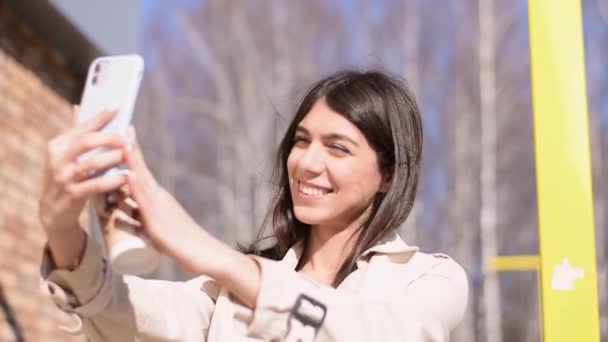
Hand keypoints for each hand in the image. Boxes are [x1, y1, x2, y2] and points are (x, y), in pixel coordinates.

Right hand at [39, 106, 129, 236]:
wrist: (53, 210)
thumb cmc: (66, 176)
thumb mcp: (66, 155)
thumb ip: (76, 133)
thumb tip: (79, 106)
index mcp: (57, 145)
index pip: (81, 127)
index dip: (100, 117)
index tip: (117, 106)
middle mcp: (57, 160)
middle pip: (87, 142)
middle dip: (110, 138)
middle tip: (128, 138)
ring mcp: (63, 178)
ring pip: (93, 164)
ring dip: (114, 158)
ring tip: (130, 156)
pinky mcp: (72, 195)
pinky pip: (96, 185)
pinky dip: (113, 180)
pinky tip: (126, 176)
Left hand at [123, 127, 260, 305]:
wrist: (204, 256)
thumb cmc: (181, 244)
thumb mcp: (153, 229)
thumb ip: (137, 220)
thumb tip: (120, 214)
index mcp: (157, 198)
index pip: (140, 171)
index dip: (132, 152)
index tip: (124, 132)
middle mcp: (158, 198)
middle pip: (141, 168)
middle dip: (130, 147)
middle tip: (122, 124)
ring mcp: (158, 208)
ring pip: (141, 180)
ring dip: (132, 160)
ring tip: (122, 139)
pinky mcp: (157, 223)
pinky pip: (144, 203)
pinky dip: (135, 187)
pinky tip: (128, 174)